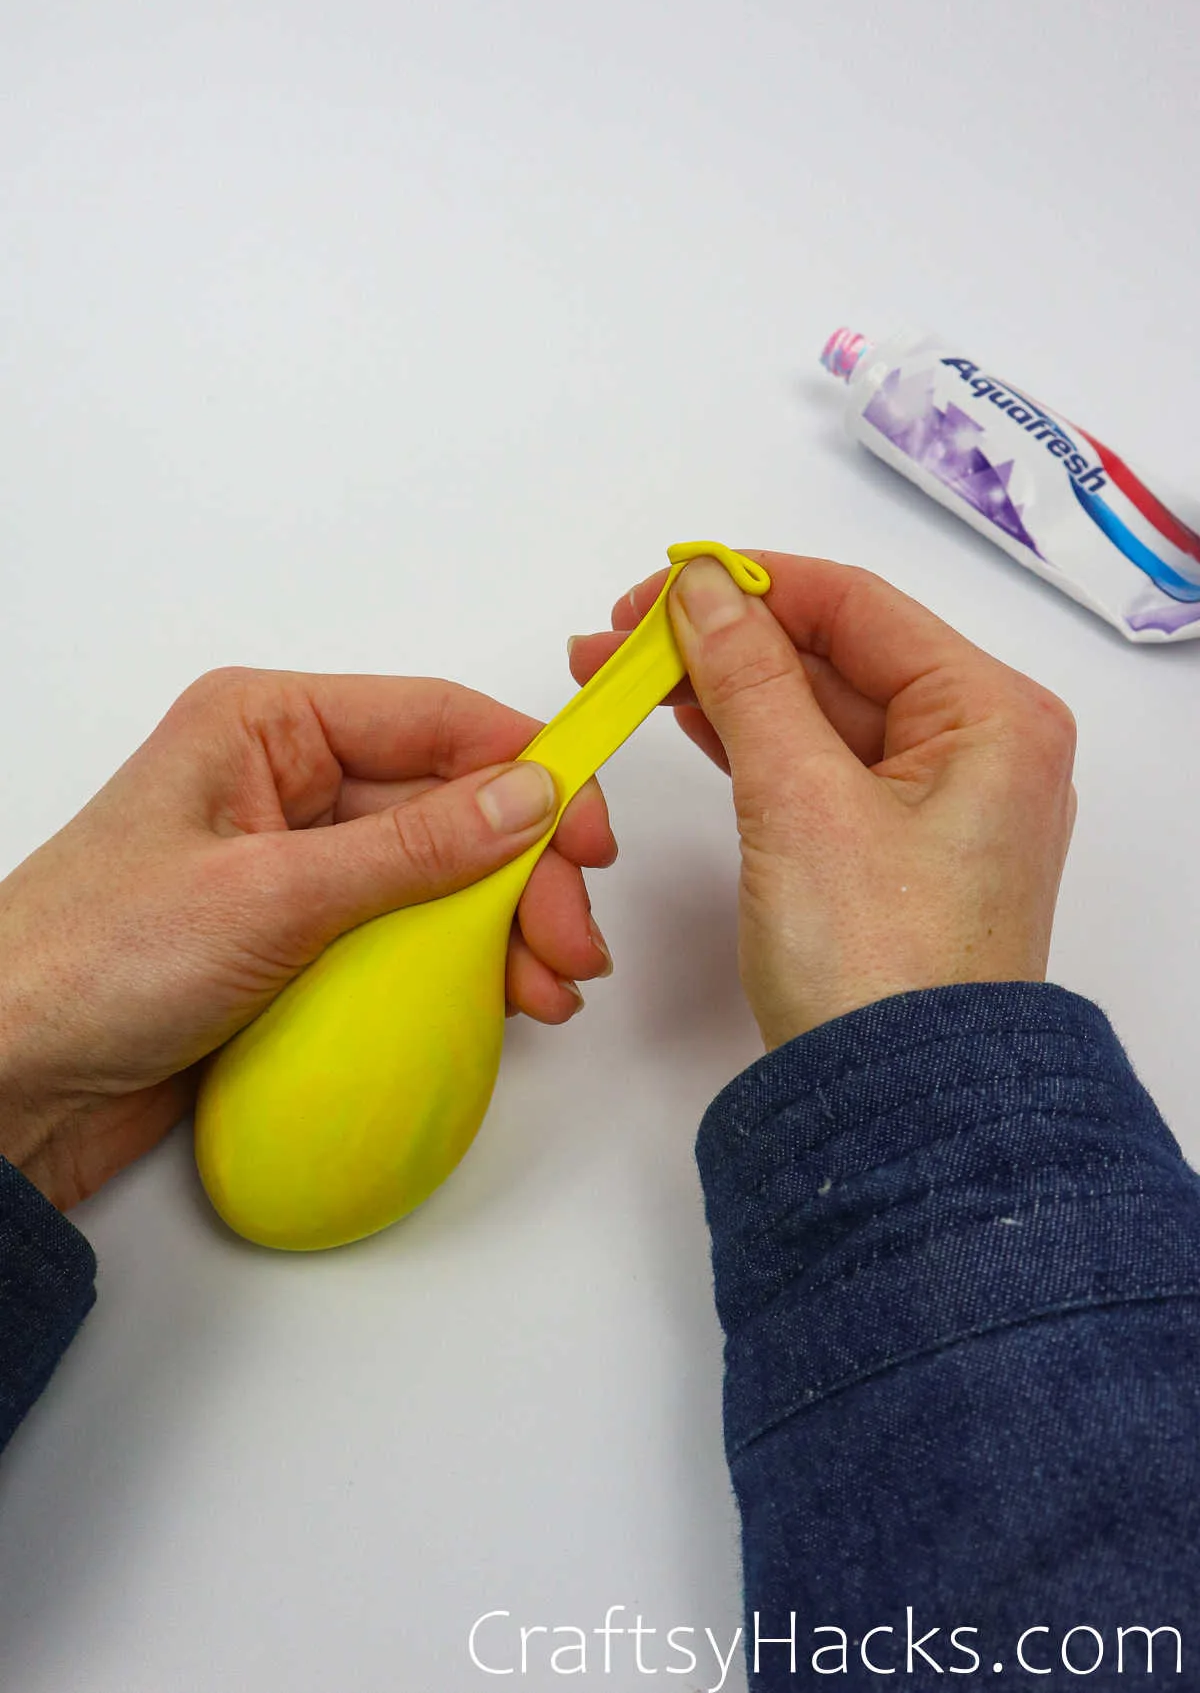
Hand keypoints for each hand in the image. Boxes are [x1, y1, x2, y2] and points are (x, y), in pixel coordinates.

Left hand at [0, 669, 615, 1207]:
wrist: (8, 1084)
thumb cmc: (93, 964)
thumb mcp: (272, 893)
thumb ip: (414, 848)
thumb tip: (530, 797)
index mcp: (265, 726)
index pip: (434, 722)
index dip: (527, 770)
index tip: (591, 835)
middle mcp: (285, 784)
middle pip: (449, 806)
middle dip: (524, 872)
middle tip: (571, 945)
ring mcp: (294, 867)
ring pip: (437, 877)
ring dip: (503, 928)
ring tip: (549, 988)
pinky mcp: (298, 942)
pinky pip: (403, 937)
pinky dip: (457, 968)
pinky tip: (497, 1003)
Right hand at [569, 553, 1075, 1050]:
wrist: (898, 1114)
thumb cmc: (877, 966)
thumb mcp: (800, 800)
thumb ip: (746, 678)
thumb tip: (700, 587)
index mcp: (991, 716)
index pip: (856, 605)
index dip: (748, 584)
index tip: (656, 584)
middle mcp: (980, 749)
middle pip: (836, 654)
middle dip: (722, 640)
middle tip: (618, 638)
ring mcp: (939, 805)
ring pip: (819, 711)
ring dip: (725, 689)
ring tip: (624, 673)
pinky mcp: (895, 853)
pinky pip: (817, 767)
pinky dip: (751, 742)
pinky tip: (685, 719)